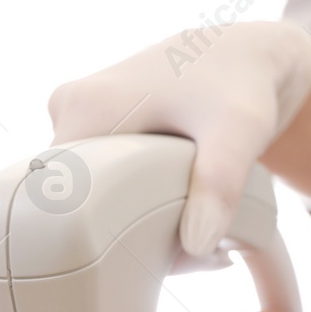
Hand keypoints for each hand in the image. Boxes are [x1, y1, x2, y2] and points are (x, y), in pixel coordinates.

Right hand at [47, 20, 310, 257]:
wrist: (248, 54)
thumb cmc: (242, 84)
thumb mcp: (240, 131)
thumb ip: (220, 183)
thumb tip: (196, 245)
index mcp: (84, 109)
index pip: (61, 201)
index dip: (104, 242)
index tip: (162, 257)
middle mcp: (67, 111)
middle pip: (76, 203)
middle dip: (126, 240)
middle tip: (188, 256)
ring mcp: (78, 120)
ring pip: (90, 198)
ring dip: (134, 229)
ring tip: (192, 241)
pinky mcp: (96, 130)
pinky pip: (102, 183)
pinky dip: (136, 208)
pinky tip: (183, 221)